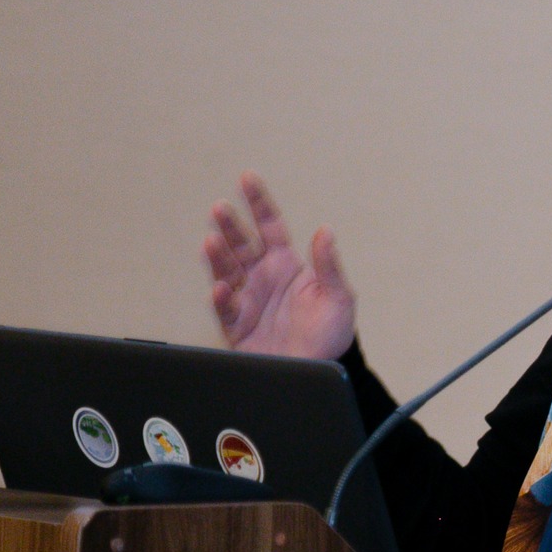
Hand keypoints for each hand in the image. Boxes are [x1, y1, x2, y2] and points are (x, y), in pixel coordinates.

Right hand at [202, 172, 355, 359]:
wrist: (319, 373)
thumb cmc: (332, 335)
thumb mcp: (339, 297)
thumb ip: (329, 266)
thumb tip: (326, 232)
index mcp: (288, 266)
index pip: (270, 227)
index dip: (259, 203)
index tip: (247, 178)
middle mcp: (264, 278)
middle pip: (241, 244)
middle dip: (230, 225)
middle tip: (220, 208)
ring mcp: (248, 299)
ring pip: (226, 270)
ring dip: (218, 256)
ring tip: (212, 241)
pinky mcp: (237, 325)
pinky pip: (225, 308)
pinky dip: (221, 297)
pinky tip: (220, 287)